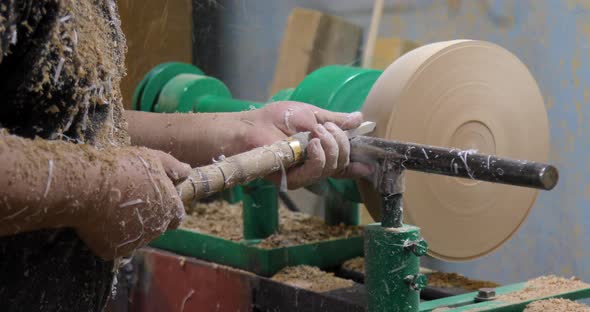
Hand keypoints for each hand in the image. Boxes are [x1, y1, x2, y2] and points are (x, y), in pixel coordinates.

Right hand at [75, 147, 190, 259]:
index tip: (154, 198)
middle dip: (147, 215)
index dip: (167, 207)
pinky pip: (112, 243)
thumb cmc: (123, 168)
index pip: (176, 216)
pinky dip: (107, 234)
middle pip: (156, 225)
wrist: (87, 186)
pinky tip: (98, 218)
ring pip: (135, 236)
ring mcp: (134, 242)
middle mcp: (156, 229)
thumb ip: (174, 166)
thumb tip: (187, 170)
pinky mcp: (112, 250)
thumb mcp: (153, 158)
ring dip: (128, 225)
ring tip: (111, 205)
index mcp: (170, 209)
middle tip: (128, 198)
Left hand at [241, 101, 372, 188]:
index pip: (342, 164)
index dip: (356, 166)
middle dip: (341, 142)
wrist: (255, 125)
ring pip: (333, 167)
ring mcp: (305, 174)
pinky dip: (320, 155)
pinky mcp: (294, 180)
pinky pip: (317, 171)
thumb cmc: (278, 118)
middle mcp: (314, 166)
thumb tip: (359, 118)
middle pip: (342, 163)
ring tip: (316, 132)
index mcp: (320, 152)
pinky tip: (313, 143)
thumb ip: (336, 120)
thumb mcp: (313, 115)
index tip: (369, 164)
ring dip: (331, 146)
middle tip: (326, 128)